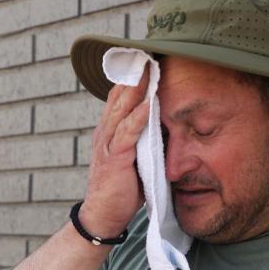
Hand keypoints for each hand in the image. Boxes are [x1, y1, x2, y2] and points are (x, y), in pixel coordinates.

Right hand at [80, 69, 149, 236]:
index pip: (119, 98)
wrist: (103, 216)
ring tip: (149, 70)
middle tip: (147, 53)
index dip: (131, 78)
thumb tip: (166, 126)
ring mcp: (108, 145)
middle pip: (119, 97)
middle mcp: (105, 133)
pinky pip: (127, 134)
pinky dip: (137, 117)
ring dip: (136, 90)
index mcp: (109, 131)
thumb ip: (144, 140)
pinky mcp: (115, 160)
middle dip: (133, 75)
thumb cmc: (120, 189)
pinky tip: (147, 104)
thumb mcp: (133, 158)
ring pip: (121, 110)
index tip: (146, 59)